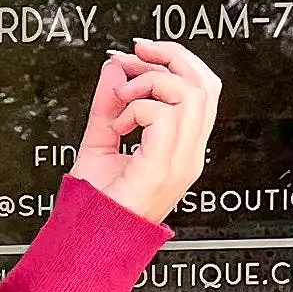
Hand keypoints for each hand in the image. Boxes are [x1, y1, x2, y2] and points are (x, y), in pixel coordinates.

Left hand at [70, 37, 220, 226]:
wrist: (87, 239)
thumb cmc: (93, 204)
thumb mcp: (101, 140)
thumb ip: (109, 104)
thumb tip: (115, 67)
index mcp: (182, 148)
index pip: (203, 90)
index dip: (175, 61)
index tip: (136, 52)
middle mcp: (189, 154)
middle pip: (205, 83)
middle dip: (169, 57)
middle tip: (132, 56)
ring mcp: (181, 161)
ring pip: (190, 93)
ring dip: (149, 83)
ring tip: (122, 101)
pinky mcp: (163, 166)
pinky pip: (164, 115)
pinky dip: (136, 108)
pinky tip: (119, 127)